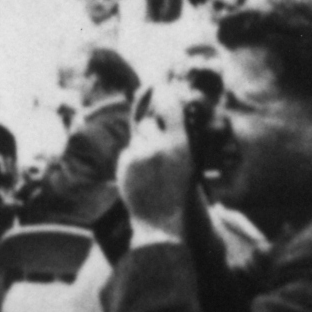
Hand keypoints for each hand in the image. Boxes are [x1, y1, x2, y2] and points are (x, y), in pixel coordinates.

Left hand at [118, 89, 196, 239]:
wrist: (161, 223)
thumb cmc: (177, 192)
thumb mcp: (186, 163)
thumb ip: (176, 137)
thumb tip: (162, 110)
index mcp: (180, 145)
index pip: (170, 107)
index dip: (165, 95)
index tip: (161, 88)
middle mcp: (160, 146)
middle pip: (148, 122)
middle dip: (151, 131)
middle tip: (157, 150)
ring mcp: (140, 155)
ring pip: (137, 137)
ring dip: (142, 146)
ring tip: (150, 167)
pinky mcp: (125, 163)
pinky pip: (128, 151)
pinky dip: (132, 159)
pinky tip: (141, 175)